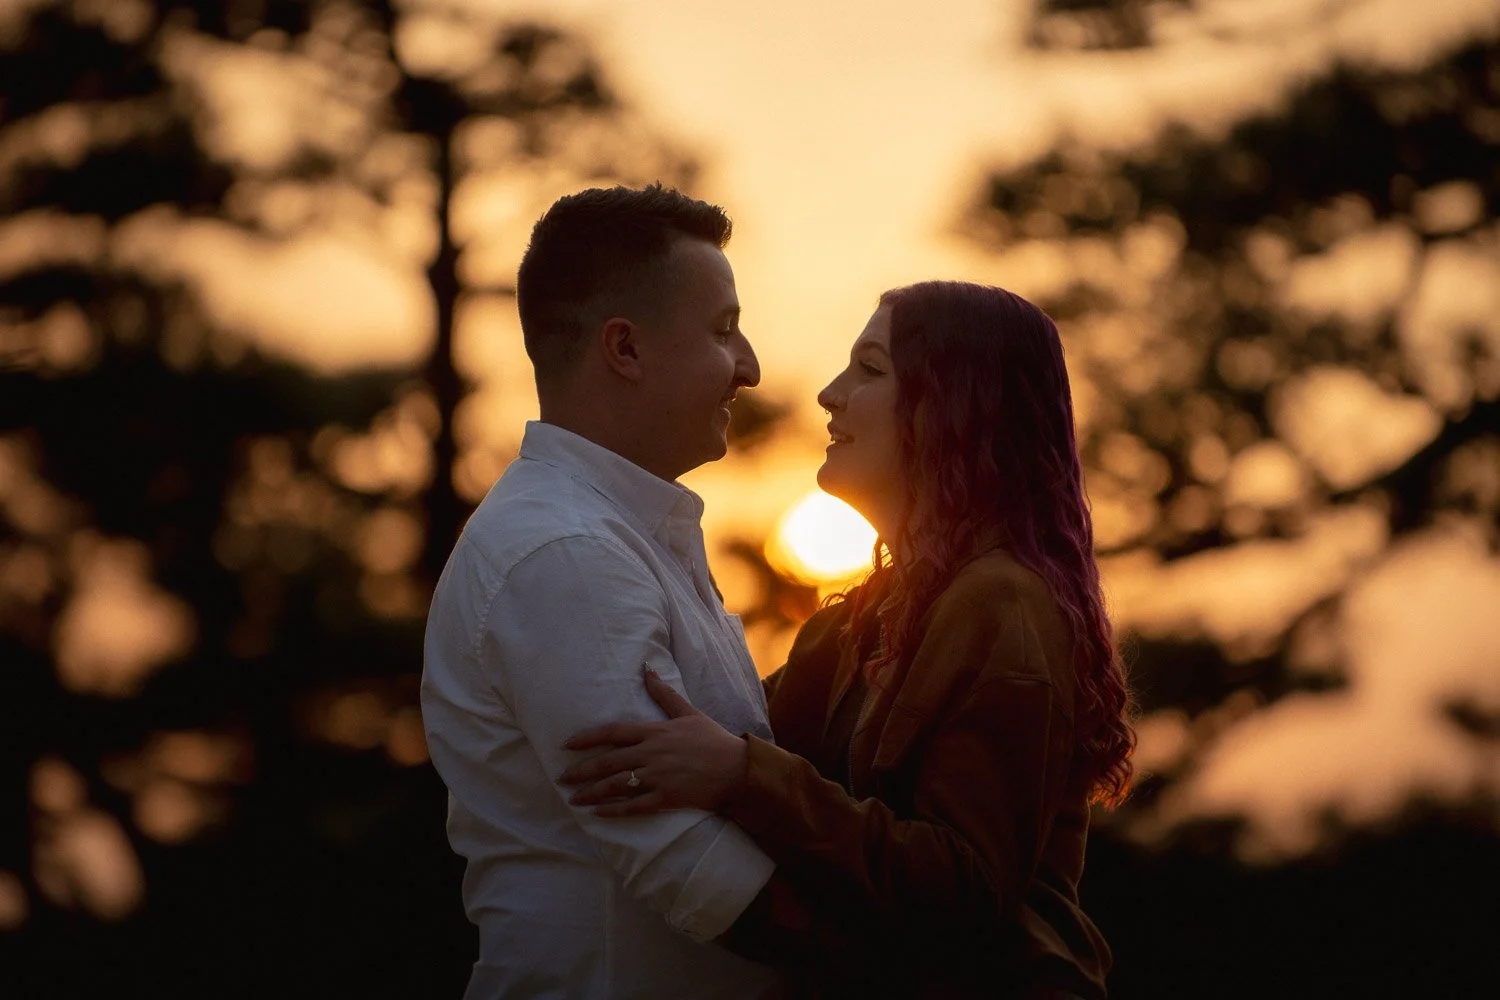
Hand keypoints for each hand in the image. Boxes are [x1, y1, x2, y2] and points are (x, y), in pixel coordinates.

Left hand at [559, 668, 748, 816]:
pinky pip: (634, 806)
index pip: (613, 732)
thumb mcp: (688, 712)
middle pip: (609, 762)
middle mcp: (652, 754)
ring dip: (592, 793)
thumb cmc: (713, 740)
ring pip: (616, 786)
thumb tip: (646, 669)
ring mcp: (658, 777)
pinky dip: (614, 811)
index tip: (567, 745)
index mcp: (655, 732)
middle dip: (582, 771)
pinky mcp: (666, 798)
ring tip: (574, 799)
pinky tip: (598, 814)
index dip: (588, 738)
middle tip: (562, 779)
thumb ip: (664, 694)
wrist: (737, 770)